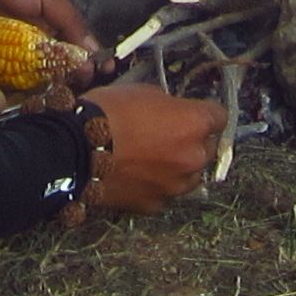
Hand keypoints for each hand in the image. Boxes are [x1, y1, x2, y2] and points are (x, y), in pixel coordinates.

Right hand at [79, 83, 223, 213]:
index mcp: (195, 123)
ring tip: (151, 159)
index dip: (205, 113)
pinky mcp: (156, 204)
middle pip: (207, 149)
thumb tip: (174, 114)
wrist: (75, 149)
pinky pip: (165, 193)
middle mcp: (194, 157)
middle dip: (192, 142)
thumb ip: (168, 106)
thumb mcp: (143, 91)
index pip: (219, 117)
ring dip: (177, 167)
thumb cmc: (108, 112)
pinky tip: (137, 175)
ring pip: (189, 176)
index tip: (193, 112)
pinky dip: (156, 185)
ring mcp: (176, 185)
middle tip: (167, 136)